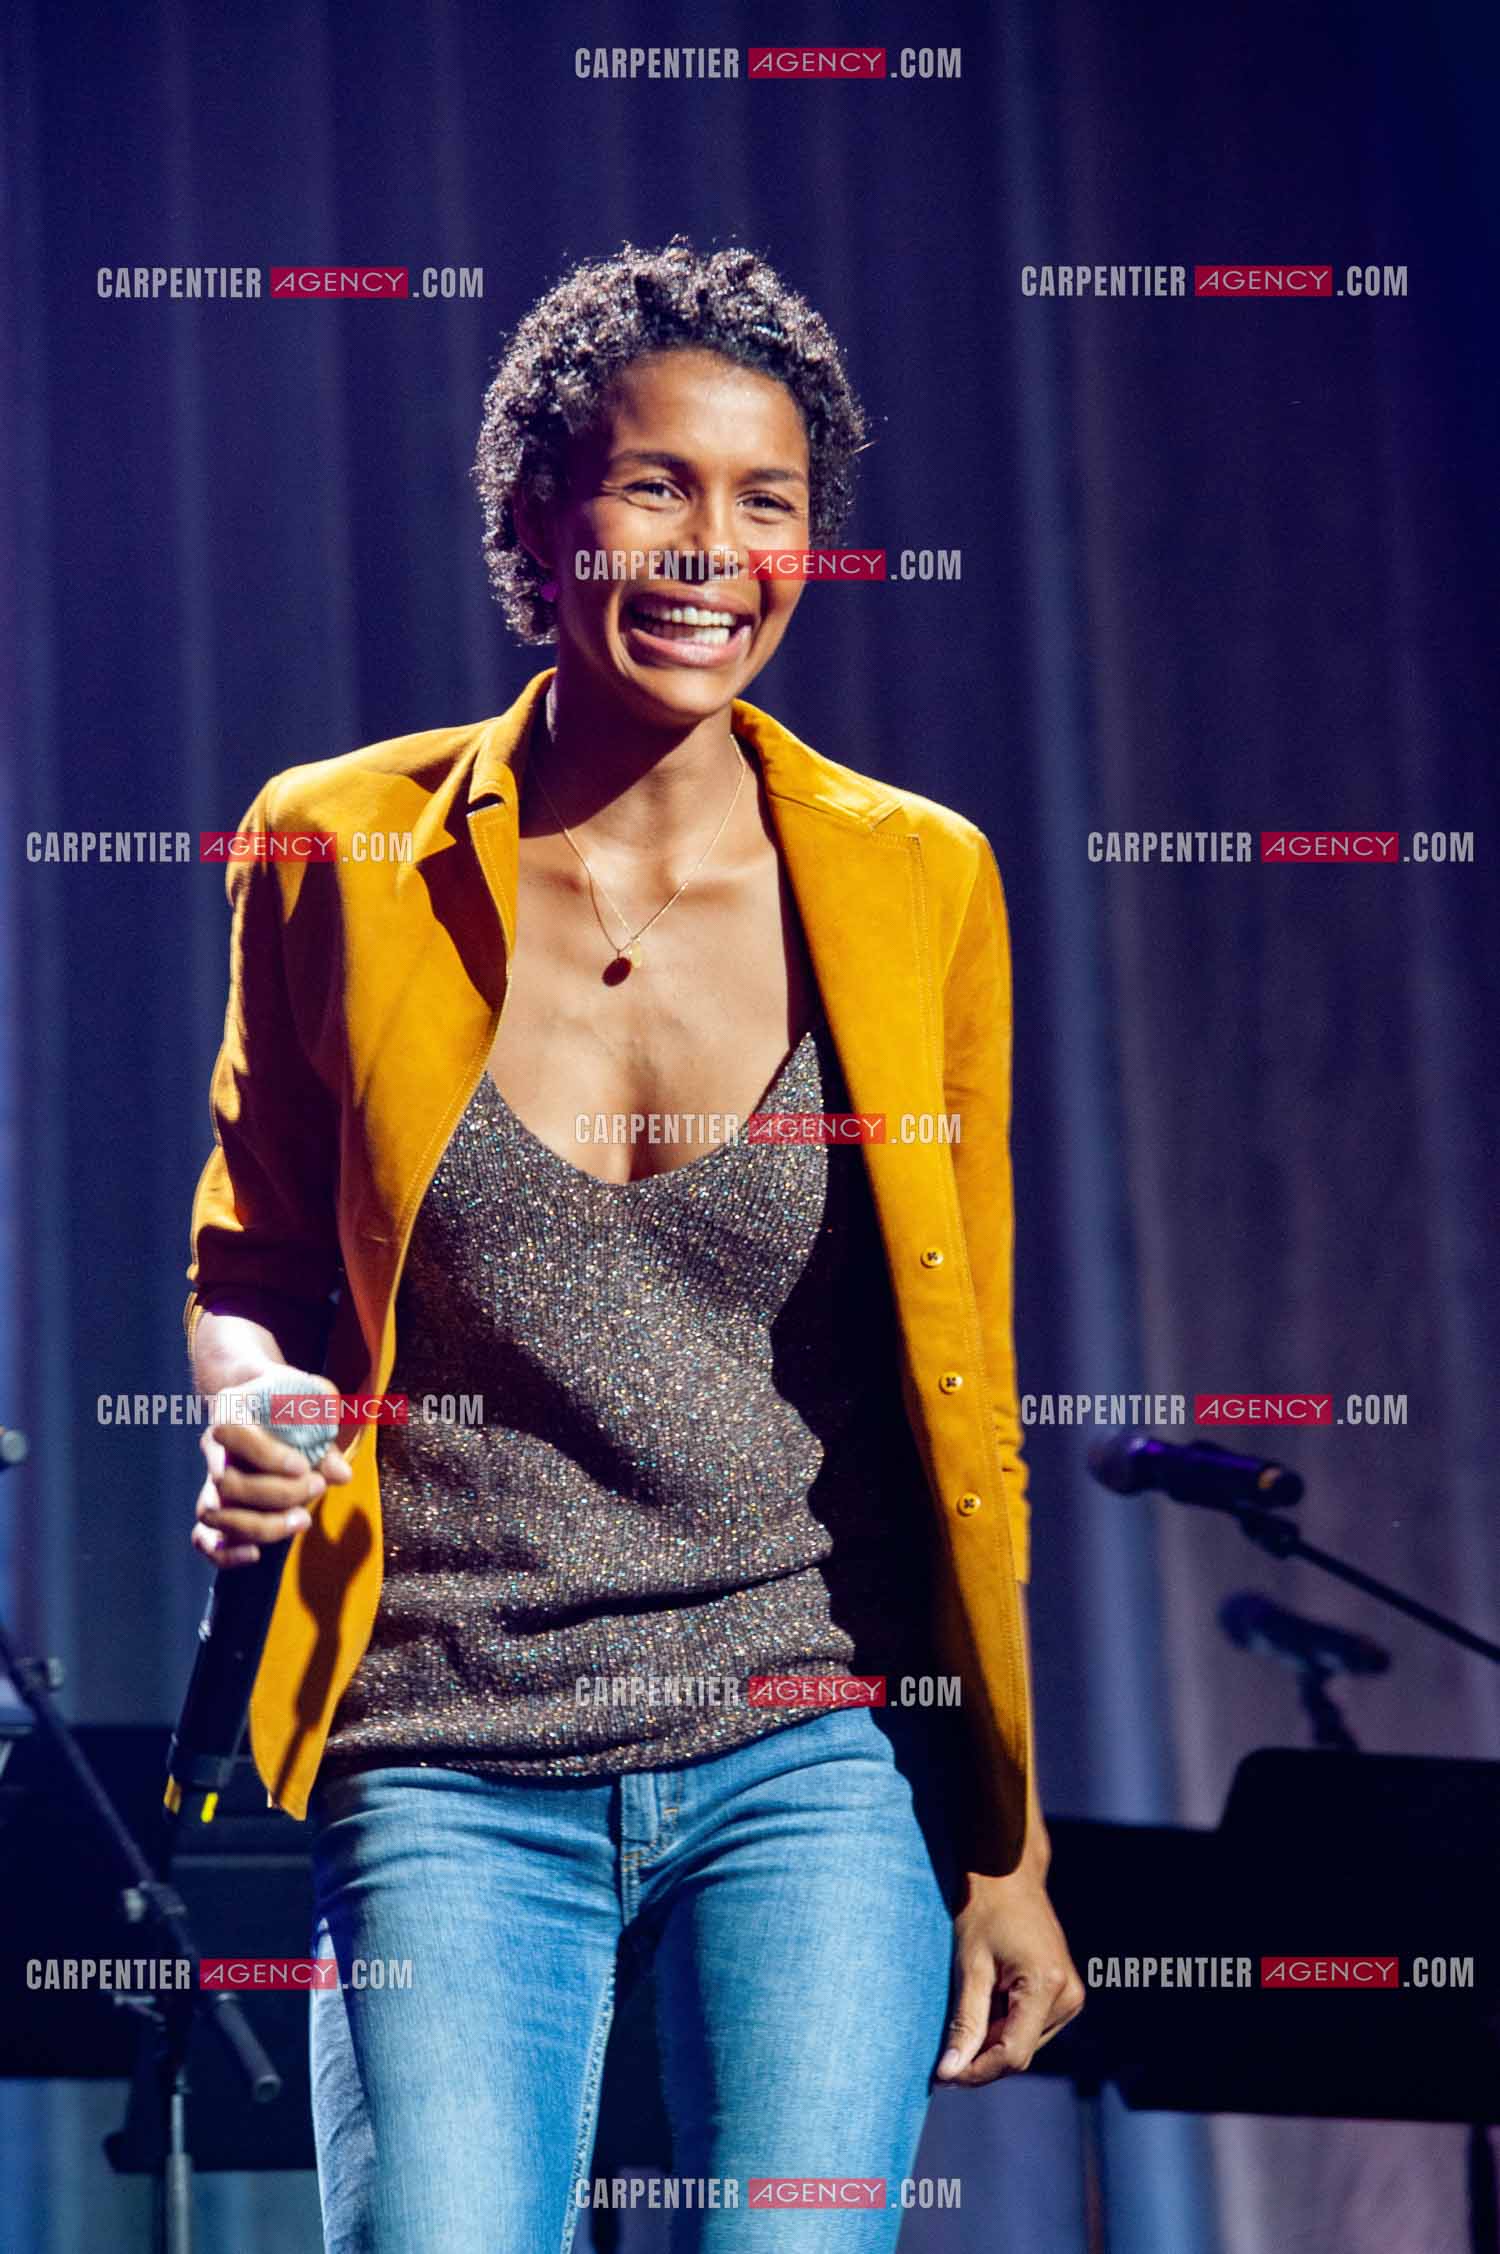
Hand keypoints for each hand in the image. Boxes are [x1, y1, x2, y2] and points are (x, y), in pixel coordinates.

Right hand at [190, 1372, 351, 1569]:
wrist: (262, 1396)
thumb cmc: (290, 1395)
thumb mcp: (311, 1397)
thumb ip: (324, 1431)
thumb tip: (341, 1475)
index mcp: (231, 1409)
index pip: (233, 1434)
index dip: (266, 1455)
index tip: (303, 1466)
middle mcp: (214, 1447)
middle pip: (227, 1484)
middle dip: (277, 1494)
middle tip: (318, 1486)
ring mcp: (212, 1480)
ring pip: (214, 1514)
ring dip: (259, 1527)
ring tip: (302, 1520)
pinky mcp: (218, 1507)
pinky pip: (203, 1538)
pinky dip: (223, 1553)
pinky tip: (254, 1555)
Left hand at [935, 1859, 1084, 2085]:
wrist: (1008, 1873)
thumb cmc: (984, 1911)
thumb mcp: (969, 1966)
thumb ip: (965, 2023)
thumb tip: (950, 2072)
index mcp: (1047, 1985)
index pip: (1013, 2054)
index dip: (977, 2072)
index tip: (943, 2077)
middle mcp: (1067, 1996)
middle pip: (1019, 2052)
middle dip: (982, 2055)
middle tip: (944, 2047)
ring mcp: (1071, 1995)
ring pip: (1025, 2043)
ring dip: (993, 2038)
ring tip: (970, 2003)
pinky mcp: (1066, 1993)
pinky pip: (1031, 2026)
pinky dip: (1005, 2024)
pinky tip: (987, 1997)